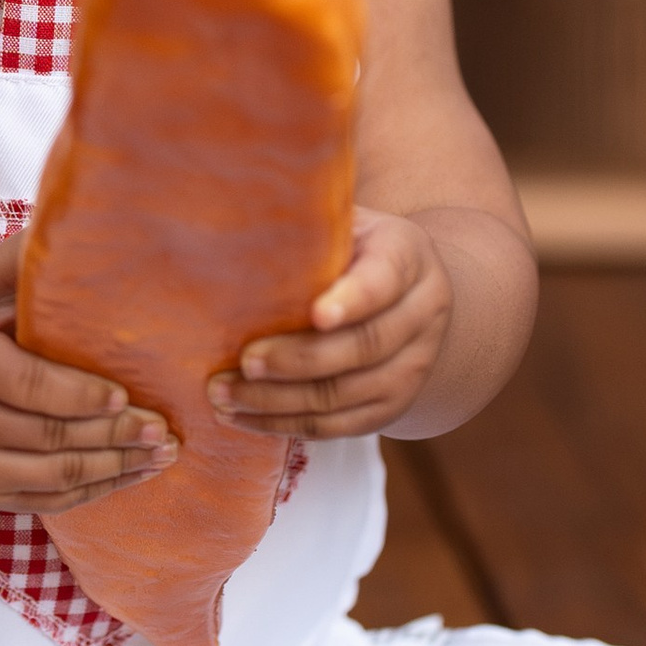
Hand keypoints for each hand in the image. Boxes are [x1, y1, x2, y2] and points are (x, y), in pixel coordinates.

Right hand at [0, 230, 175, 513]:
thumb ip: (19, 261)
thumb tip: (74, 220)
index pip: (24, 384)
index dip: (77, 394)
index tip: (125, 394)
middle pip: (46, 434)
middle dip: (113, 434)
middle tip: (165, 428)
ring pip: (52, 476)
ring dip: (115, 468)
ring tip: (165, 452)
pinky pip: (48, 502)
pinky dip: (97, 492)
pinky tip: (136, 473)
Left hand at [208, 210, 452, 440]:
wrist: (411, 294)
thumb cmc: (354, 249)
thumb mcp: (347, 223)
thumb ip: (310, 226)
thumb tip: (232, 218)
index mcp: (408, 257)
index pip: (384, 281)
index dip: (353, 300)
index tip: (315, 314)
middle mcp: (421, 314)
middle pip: (364, 347)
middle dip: (299, 359)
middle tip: (244, 360)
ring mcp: (413, 367)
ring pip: (346, 395)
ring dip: (280, 401)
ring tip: (224, 394)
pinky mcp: (392, 407)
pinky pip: (339, 427)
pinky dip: (287, 425)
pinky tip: (243, 417)